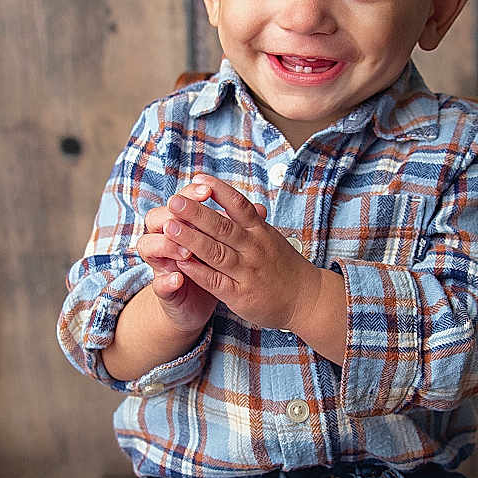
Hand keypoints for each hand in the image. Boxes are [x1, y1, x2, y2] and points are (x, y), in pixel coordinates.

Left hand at [159, 173, 318, 331]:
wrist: (306, 299)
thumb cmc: (284, 266)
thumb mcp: (272, 238)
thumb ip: (254, 221)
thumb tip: (238, 199)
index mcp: (261, 231)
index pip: (239, 205)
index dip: (218, 190)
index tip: (198, 178)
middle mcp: (254, 248)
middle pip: (223, 226)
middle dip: (197, 213)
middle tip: (174, 201)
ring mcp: (247, 272)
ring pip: (216, 252)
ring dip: (191, 239)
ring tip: (170, 227)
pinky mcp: (239, 294)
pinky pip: (215, 281)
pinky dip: (197, 271)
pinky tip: (179, 262)